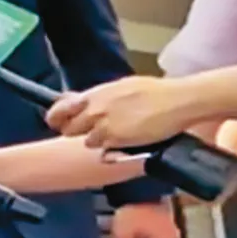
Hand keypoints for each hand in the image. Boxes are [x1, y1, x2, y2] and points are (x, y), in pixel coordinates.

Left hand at [45, 76, 195, 150]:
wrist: (179, 100)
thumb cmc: (157, 92)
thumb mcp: (123, 87)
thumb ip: (101, 97)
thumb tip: (84, 100)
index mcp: (97, 93)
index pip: (61, 107)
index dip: (56, 117)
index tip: (57, 122)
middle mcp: (95, 108)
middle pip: (69, 128)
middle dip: (78, 132)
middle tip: (94, 132)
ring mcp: (104, 124)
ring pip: (87, 141)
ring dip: (98, 140)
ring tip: (119, 134)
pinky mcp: (116, 139)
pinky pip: (103, 150)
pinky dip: (112, 149)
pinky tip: (127, 141)